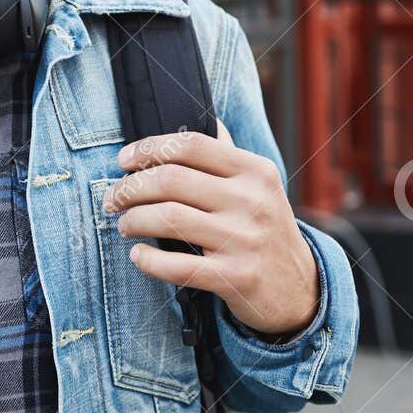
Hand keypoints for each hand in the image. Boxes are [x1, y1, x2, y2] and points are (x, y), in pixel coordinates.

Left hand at [103, 119, 318, 338]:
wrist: (300, 289)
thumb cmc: (264, 230)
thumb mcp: (258, 188)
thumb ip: (225, 158)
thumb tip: (188, 122)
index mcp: (255, 171)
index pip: (191, 145)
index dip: (148, 148)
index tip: (122, 161)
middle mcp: (253, 201)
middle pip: (172, 179)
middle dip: (130, 187)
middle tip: (112, 199)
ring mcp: (246, 240)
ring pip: (170, 218)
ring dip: (134, 220)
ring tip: (123, 224)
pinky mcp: (237, 277)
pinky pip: (179, 266)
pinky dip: (149, 260)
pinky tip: (137, 256)